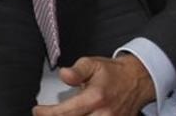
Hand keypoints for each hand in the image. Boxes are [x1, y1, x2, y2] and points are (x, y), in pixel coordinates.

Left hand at [33, 55, 155, 115]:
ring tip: (59, 115)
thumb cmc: (114, 73)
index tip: (38, 110)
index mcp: (95, 98)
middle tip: (46, 114)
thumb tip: (64, 75)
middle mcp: (103, 114)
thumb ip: (76, 71)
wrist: (138, 80)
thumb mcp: (92, 64)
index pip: (65, 113)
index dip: (47, 114)